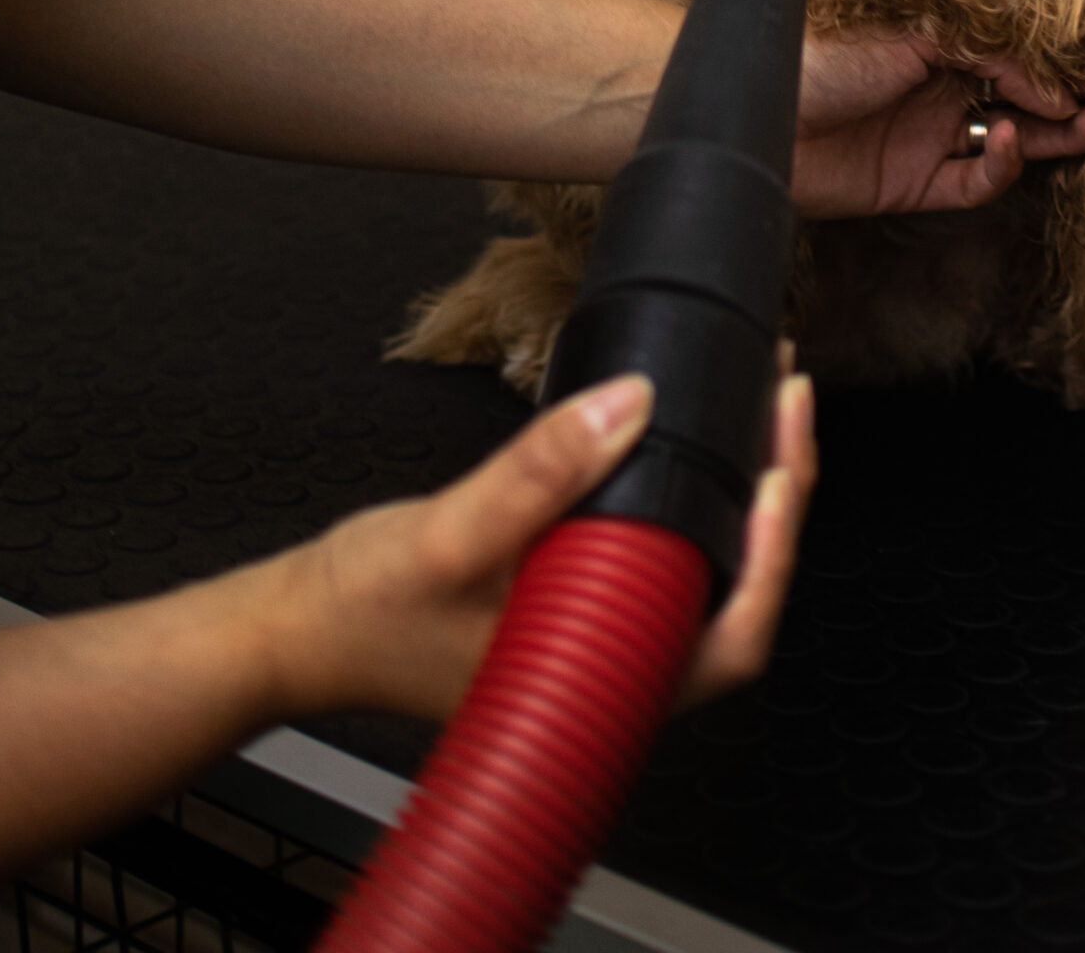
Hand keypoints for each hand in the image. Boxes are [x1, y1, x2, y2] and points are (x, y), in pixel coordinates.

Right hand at [266, 370, 815, 723]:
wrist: (298, 632)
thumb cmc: (364, 612)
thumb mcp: (452, 531)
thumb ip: (541, 473)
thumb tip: (631, 404)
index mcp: (601, 686)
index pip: (734, 641)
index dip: (774, 554)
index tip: (780, 467)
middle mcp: (614, 676)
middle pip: (737, 596)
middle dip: (776, 496)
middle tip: (786, 399)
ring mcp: (600, 645)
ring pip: (705, 572)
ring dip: (739, 490)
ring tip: (760, 405)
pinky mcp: (579, 611)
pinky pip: (661, 556)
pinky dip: (691, 495)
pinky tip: (694, 444)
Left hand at [793, 34, 1084, 217]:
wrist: (756, 116)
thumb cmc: (818, 54)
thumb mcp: (909, 35)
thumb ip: (983, 53)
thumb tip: (1048, 80)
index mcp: (939, 39)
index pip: (1021, 46)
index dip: (1070, 52)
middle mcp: (941, 86)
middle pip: (1028, 93)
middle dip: (1082, 91)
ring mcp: (931, 136)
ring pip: (1014, 138)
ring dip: (1057, 132)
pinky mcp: (915, 184)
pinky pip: (975, 182)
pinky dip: (1001, 167)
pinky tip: (1013, 143)